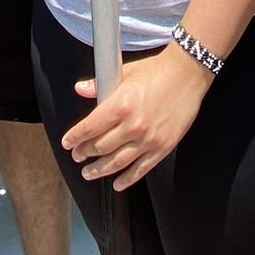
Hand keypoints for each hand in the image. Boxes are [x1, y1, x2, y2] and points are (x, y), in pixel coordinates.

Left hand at [65, 49, 211, 190]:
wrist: (187, 73)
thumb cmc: (156, 71)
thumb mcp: (125, 73)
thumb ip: (100, 85)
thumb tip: (80, 89)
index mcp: (119, 105)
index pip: (89, 128)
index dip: (74, 138)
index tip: (67, 143)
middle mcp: (132, 125)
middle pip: (100, 147)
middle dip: (84, 153)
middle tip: (77, 156)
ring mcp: (148, 139)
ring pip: (117, 162)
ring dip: (99, 170)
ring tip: (88, 173)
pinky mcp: (162, 147)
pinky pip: (141, 169)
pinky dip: (127, 179)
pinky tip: (117, 184)